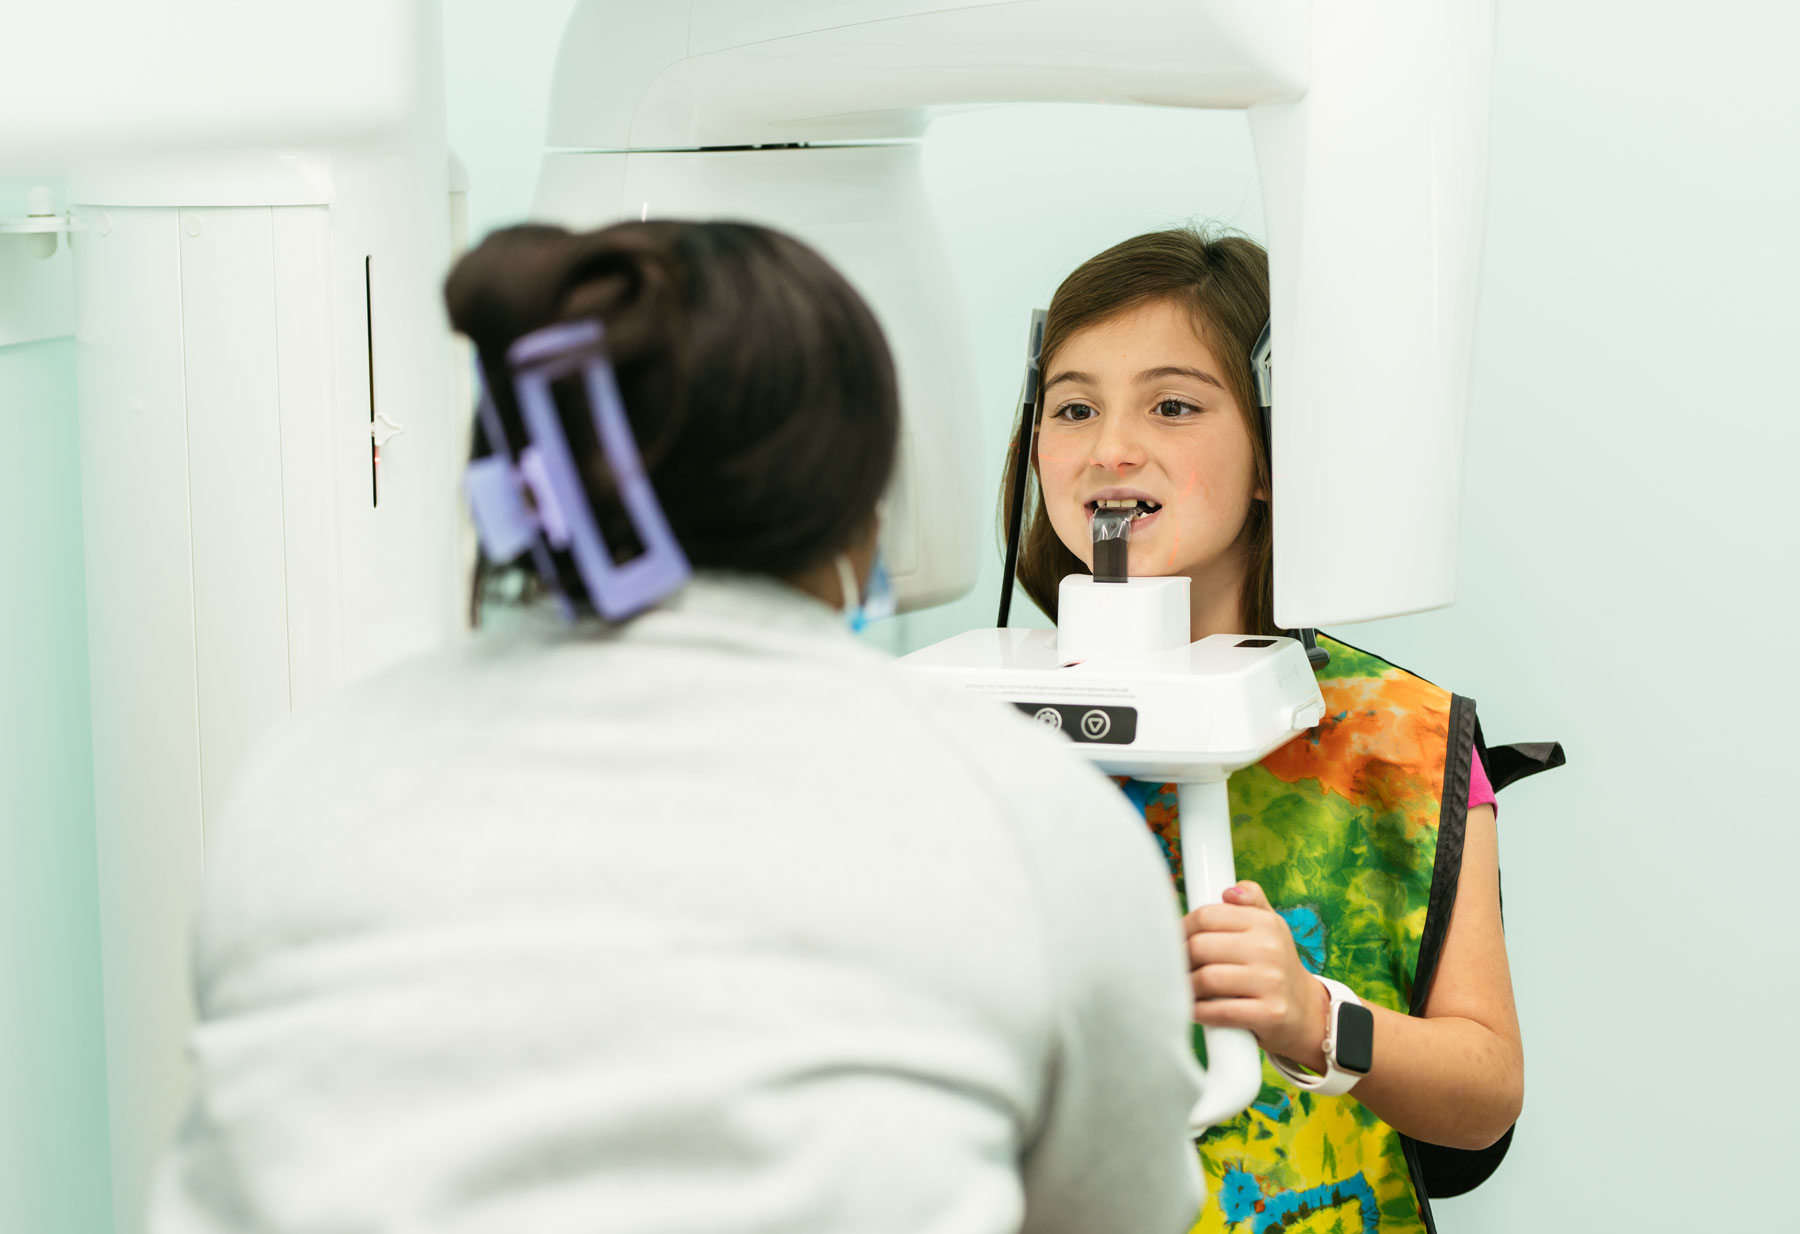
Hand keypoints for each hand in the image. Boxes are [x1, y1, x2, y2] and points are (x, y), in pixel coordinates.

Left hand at [1184, 881, 1328, 1067]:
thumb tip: (1229, 891)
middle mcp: (1270, 949)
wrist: (1307, 1012)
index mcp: (1266, 923)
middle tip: (1174, 967)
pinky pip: (1219, 1011)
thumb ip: (1250, 902)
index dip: (1182, 928)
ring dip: (1186, 987)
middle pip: (1200, 946)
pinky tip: (1194, 1009)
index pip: (1207, 916)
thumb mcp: (1271, 927)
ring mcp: (1271, 982)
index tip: (1175, 940)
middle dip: (1180, 959)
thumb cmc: (1275, 966)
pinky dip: (1199, 1011)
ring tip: (1182, 988)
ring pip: (1206, 979)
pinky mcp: (1269, 1014)